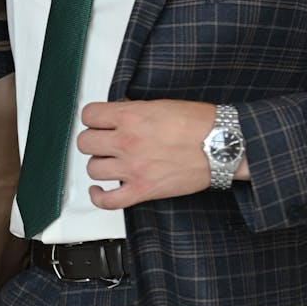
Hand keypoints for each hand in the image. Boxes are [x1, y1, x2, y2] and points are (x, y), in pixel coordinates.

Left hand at [78, 98, 247, 209]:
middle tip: (104, 141)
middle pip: (85, 142)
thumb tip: (118, 112)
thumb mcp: (160, 104)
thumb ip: (134, 109)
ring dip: (100, 164)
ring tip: (110, 162)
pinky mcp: (142, 190)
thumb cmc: (199, 124)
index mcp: (131, 117)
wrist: (221, 145)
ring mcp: (133, 168)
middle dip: (93, 140)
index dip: (93, 118)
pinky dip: (98, 196)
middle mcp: (127, 142)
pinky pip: (107, 200)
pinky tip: (99, 189)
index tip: (98, 122)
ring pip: (92, 168)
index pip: (89, 115)